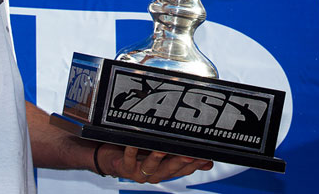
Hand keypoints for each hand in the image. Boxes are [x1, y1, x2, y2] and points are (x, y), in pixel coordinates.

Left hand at [96, 144, 212, 183]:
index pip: (184, 170)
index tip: (205, 155)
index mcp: (165, 171)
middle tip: (188, 155)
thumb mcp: (164, 156)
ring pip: (150, 167)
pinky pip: (128, 159)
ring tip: (162, 149)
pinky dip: (131, 151)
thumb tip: (208, 162)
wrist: (110, 160)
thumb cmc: (139, 155)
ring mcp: (139, 172)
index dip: (195, 164)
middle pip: (169, 170)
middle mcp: (154, 174)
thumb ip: (184, 158)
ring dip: (156, 158)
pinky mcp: (124, 167)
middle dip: (179, 163)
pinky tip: (134, 143)